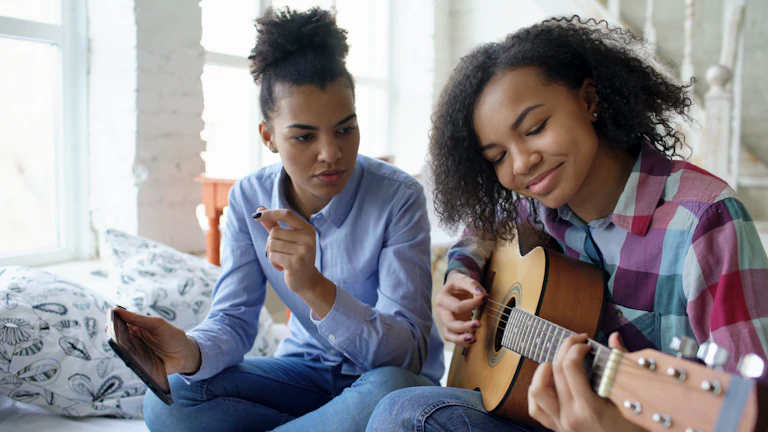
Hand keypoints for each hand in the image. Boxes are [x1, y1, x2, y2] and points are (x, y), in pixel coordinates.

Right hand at [110, 307, 201, 375]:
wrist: (185, 355)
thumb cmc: (172, 336)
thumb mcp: (157, 324)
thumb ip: (139, 319)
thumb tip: (118, 310)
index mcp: (136, 328)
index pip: (119, 323)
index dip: (113, 321)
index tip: (109, 318)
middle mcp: (132, 341)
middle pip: (117, 338)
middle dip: (112, 336)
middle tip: (111, 333)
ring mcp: (134, 354)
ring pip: (121, 351)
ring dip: (118, 349)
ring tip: (118, 345)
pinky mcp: (138, 366)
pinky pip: (130, 364)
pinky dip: (128, 361)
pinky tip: (128, 358)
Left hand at [254, 207, 326, 294]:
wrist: (307, 281)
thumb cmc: (295, 257)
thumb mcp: (287, 239)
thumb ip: (274, 224)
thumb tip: (259, 209)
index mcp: (308, 229)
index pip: (287, 214)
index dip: (271, 213)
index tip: (257, 215)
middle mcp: (308, 238)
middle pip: (275, 232)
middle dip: (271, 243)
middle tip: (281, 253)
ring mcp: (303, 250)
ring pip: (272, 244)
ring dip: (272, 254)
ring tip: (283, 260)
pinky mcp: (296, 263)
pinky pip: (273, 256)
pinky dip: (273, 262)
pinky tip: (283, 268)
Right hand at [435, 270, 486, 346]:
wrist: (454, 288)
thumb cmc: (458, 284)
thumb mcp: (463, 279)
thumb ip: (472, 284)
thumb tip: (482, 294)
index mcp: (442, 299)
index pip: (457, 306)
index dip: (472, 304)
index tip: (485, 298)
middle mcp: (441, 312)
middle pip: (450, 323)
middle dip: (464, 326)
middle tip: (479, 324)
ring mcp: (445, 321)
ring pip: (449, 334)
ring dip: (460, 338)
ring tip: (473, 338)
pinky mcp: (450, 327)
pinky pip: (452, 338)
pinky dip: (461, 341)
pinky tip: (472, 340)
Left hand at [527, 332, 646, 431]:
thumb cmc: (635, 428)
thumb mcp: (633, 400)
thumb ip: (620, 366)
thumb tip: (614, 337)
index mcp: (589, 409)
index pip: (570, 367)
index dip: (576, 348)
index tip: (588, 344)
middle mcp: (570, 416)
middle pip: (555, 371)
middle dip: (565, 349)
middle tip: (577, 343)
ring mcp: (560, 424)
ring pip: (537, 390)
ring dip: (545, 371)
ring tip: (561, 362)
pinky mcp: (557, 428)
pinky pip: (535, 408)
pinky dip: (537, 391)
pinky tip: (549, 382)